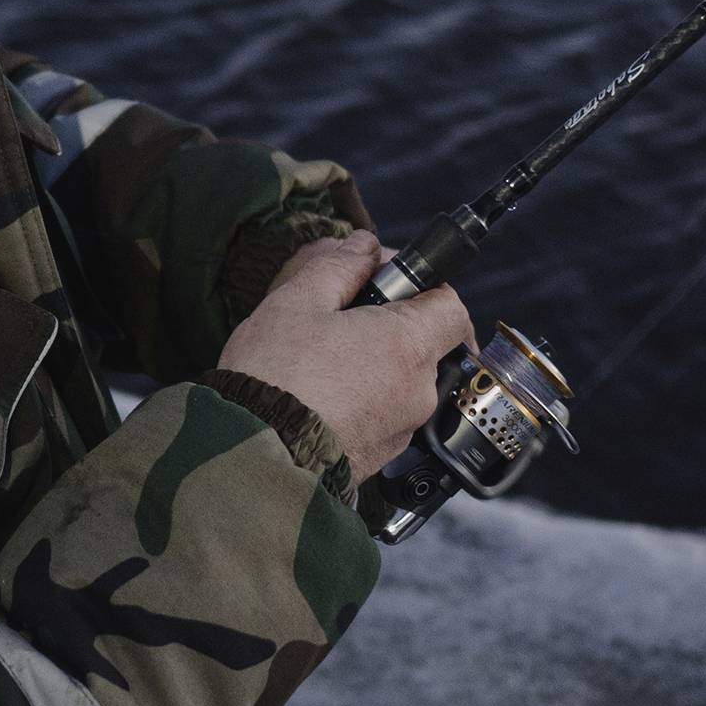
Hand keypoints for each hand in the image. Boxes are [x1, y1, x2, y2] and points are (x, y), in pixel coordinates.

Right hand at [217, 230, 476, 480]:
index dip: (425, 286)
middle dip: (391, 325)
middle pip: (425, 343)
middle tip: (342, 318)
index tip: (392, 284)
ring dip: (374, 363)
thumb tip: (363, 246)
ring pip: (401, 380)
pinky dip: (363, 399)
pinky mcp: (381, 456)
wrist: (254, 458)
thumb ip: (338, 267)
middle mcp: (417, 390)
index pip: (452, 305)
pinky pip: (383, 414)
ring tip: (321, 359)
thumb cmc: (274, 377)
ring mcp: (402, 428)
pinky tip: (320, 394)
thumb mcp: (295, 302)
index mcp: (407, 344)